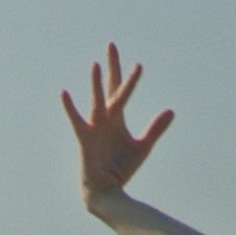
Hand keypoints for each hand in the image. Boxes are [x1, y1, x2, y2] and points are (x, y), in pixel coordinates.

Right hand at [61, 43, 173, 198]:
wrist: (107, 190)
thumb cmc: (121, 168)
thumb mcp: (143, 146)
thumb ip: (155, 128)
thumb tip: (171, 110)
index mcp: (116, 118)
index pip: (121, 90)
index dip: (128, 76)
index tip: (137, 62)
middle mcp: (105, 118)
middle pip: (110, 87)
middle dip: (112, 66)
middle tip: (112, 44)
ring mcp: (94, 126)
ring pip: (97, 100)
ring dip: (97, 84)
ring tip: (97, 65)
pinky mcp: (85, 138)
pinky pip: (77, 119)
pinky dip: (70, 107)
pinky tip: (64, 93)